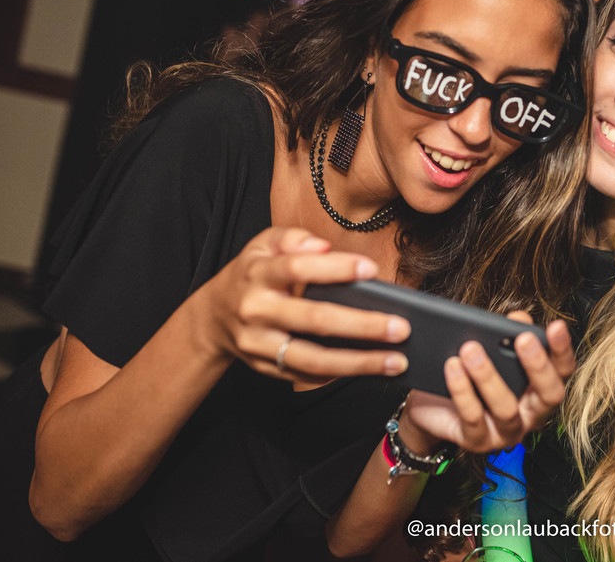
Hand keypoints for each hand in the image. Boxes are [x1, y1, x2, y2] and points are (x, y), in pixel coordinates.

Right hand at [195, 227, 409, 383]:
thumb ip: (293, 238)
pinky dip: (341, 375)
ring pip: (313, 360)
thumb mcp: (263, 244)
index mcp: (258, 274)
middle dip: (362, 326)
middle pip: (314, 320)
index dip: (335, 268)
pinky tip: (372, 370)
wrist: (213, 317)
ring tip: (396, 361)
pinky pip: (307, 376)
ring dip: (359, 363)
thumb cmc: (253, 274)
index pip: (298, 268)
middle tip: (401, 328)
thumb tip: (323, 247)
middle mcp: (257, 310)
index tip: (372, 269)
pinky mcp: (266, 368)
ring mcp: (260, 345)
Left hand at [403, 313, 575, 453]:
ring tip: (470, 349)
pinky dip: (462, 391)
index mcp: (540, 388)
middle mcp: (531, 413)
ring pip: (507, 409)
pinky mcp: (478, 441)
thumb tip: (519, 318)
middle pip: (549, 395)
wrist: (433, 407)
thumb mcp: (490, 349)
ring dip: (489, 377)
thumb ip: (507, 332)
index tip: (556, 326)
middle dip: (538, 366)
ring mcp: (507, 432)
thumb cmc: (470, 375)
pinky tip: (453, 367)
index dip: (563, 349)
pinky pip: (473, 418)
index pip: (563, 370)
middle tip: (523, 339)